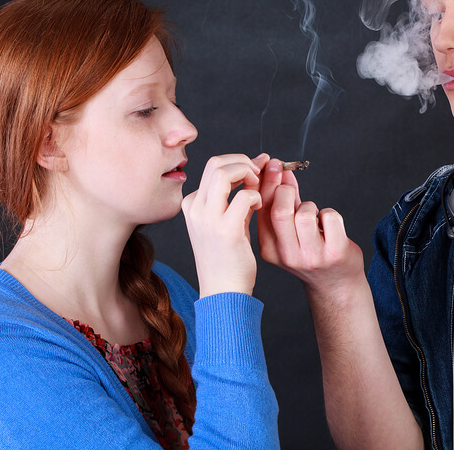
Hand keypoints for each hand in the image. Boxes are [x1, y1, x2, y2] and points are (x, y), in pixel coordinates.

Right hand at [182, 153, 268, 296]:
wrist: (224, 292)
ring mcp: (207, 219)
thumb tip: (259, 163)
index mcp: (193, 204)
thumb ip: (239, 193)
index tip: (258, 167)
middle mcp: (195, 208)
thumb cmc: (229, 257)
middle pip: (216, 163)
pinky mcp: (225, 229)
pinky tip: (260, 208)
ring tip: (259, 187)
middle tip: (260, 174)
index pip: (214, 167)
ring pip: (224, 172)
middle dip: (243, 162)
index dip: (239, 162)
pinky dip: (257, 196)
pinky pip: (244, 196)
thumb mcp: (229, 219)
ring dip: (248, 173)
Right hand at [257, 158, 363, 295]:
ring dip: (311, 206)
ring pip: (305, 213)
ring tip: (314, 216)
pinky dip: (330, 213)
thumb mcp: (289, 233)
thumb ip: (284, 203)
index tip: (274, 164)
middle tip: (291, 186)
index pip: (262, 211)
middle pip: (280, 211)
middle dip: (285, 189)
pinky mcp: (335, 253)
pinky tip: (329, 225)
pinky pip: (330, 216)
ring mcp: (311, 256)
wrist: (335, 285)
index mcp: (269, 249)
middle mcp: (287, 255)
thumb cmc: (311, 254)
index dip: (267, 183)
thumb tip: (280, 171)